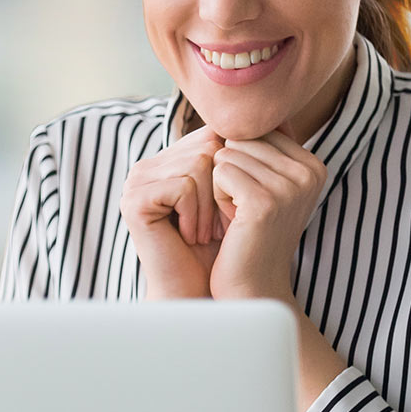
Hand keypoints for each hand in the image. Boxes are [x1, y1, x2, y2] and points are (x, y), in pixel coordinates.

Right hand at [119, 126, 224, 298]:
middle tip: (214, 225)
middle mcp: (149, 165)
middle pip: (208, 146)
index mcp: (169, 160)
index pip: (214, 135)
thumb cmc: (219, 248)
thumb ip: (238, 157)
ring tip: (200, 233)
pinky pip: (183, 185)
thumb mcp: (233, 194)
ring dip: (211, 206)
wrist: (198, 293)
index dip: (231, 172)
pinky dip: (195, 214)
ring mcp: (137, 181)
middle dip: (221, 189)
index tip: (229, 208)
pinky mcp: (134, 200)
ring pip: (199, 164)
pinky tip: (187, 236)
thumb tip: (276, 119)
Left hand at [208, 131, 326, 301]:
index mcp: (314, 164)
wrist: (252, 287)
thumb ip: (263, 146)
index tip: (253, 197)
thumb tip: (244, 105)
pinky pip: (220, 171)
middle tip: (243, 209)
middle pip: (242, 138)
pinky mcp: (265, 202)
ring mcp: (290, 186)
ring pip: (228, 153)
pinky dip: (216, 196)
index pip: (258, 130)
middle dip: (230, 171)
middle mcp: (309, 172)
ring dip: (222, 185)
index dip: (242, 161)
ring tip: (239, 216)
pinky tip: (232, 221)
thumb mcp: (266, 185)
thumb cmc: (249, 235)